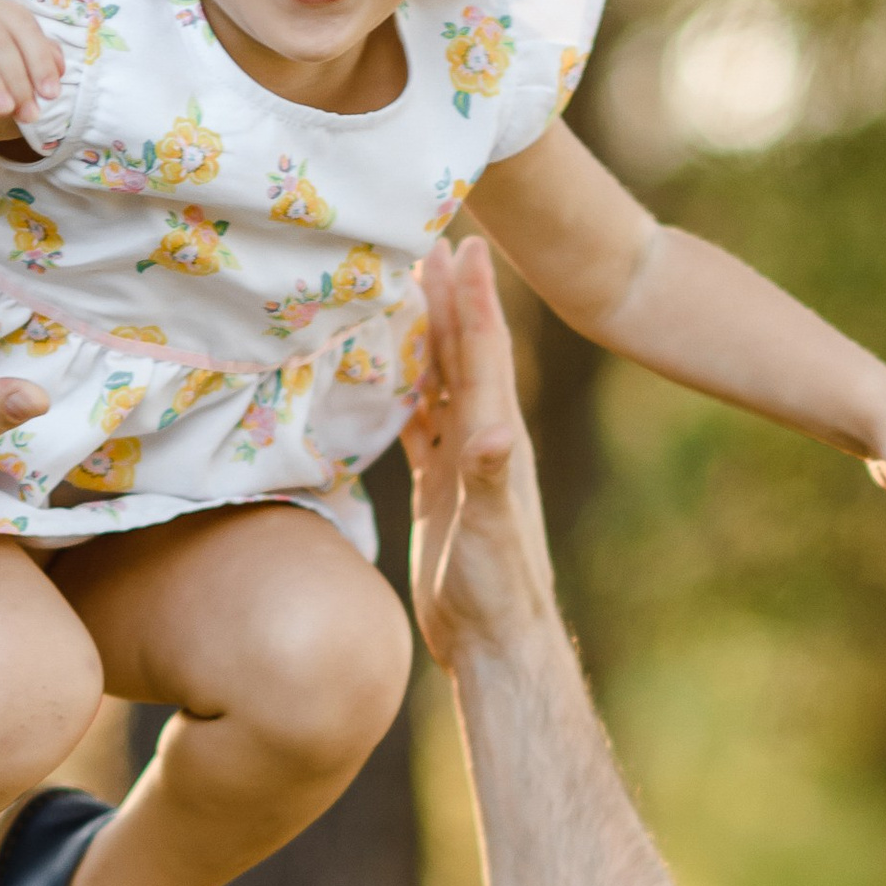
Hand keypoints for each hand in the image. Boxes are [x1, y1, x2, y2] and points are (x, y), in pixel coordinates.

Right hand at [401, 238, 558, 670]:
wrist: (493, 641)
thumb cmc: (494, 591)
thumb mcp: (490, 533)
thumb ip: (490, 479)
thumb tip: (494, 431)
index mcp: (497, 439)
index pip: (482, 355)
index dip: (472, 301)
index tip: (464, 247)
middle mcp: (484, 440)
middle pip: (463, 354)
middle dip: (450, 300)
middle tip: (433, 244)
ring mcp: (463, 462)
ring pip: (441, 382)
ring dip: (428, 336)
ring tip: (412, 290)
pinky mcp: (442, 488)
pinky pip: (420, 423)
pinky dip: (406, 390)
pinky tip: (389, 373)